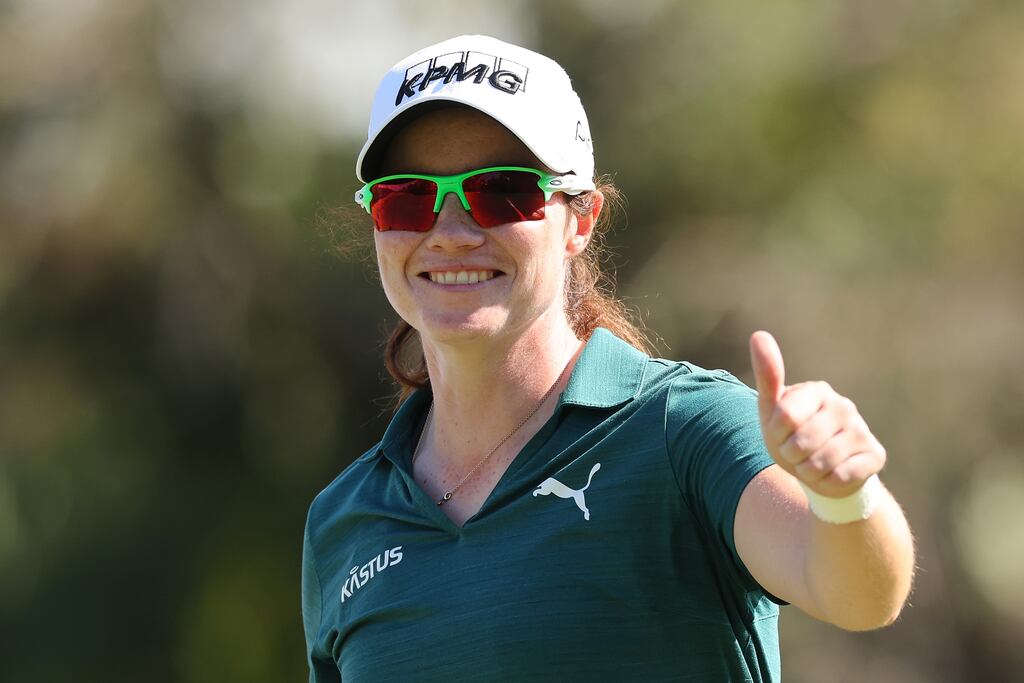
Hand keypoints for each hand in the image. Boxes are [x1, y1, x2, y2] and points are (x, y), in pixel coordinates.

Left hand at [749, 331, 885, 497]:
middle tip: (797, 452)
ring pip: (821, 462)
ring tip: (811, 464)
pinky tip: (831, 474)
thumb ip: (767, 375)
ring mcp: (862, 429)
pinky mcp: (875, 455)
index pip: (784, 417)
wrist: (819, 473)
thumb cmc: (791, 437)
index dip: (775, 434)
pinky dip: (827, 482)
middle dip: (791, 455)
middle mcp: (844, 405)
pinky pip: (840, 476)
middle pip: (801, 442)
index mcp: (817, 391)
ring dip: (808, 471)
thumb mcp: (772, 411)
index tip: (780, 433)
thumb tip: (759, 334)